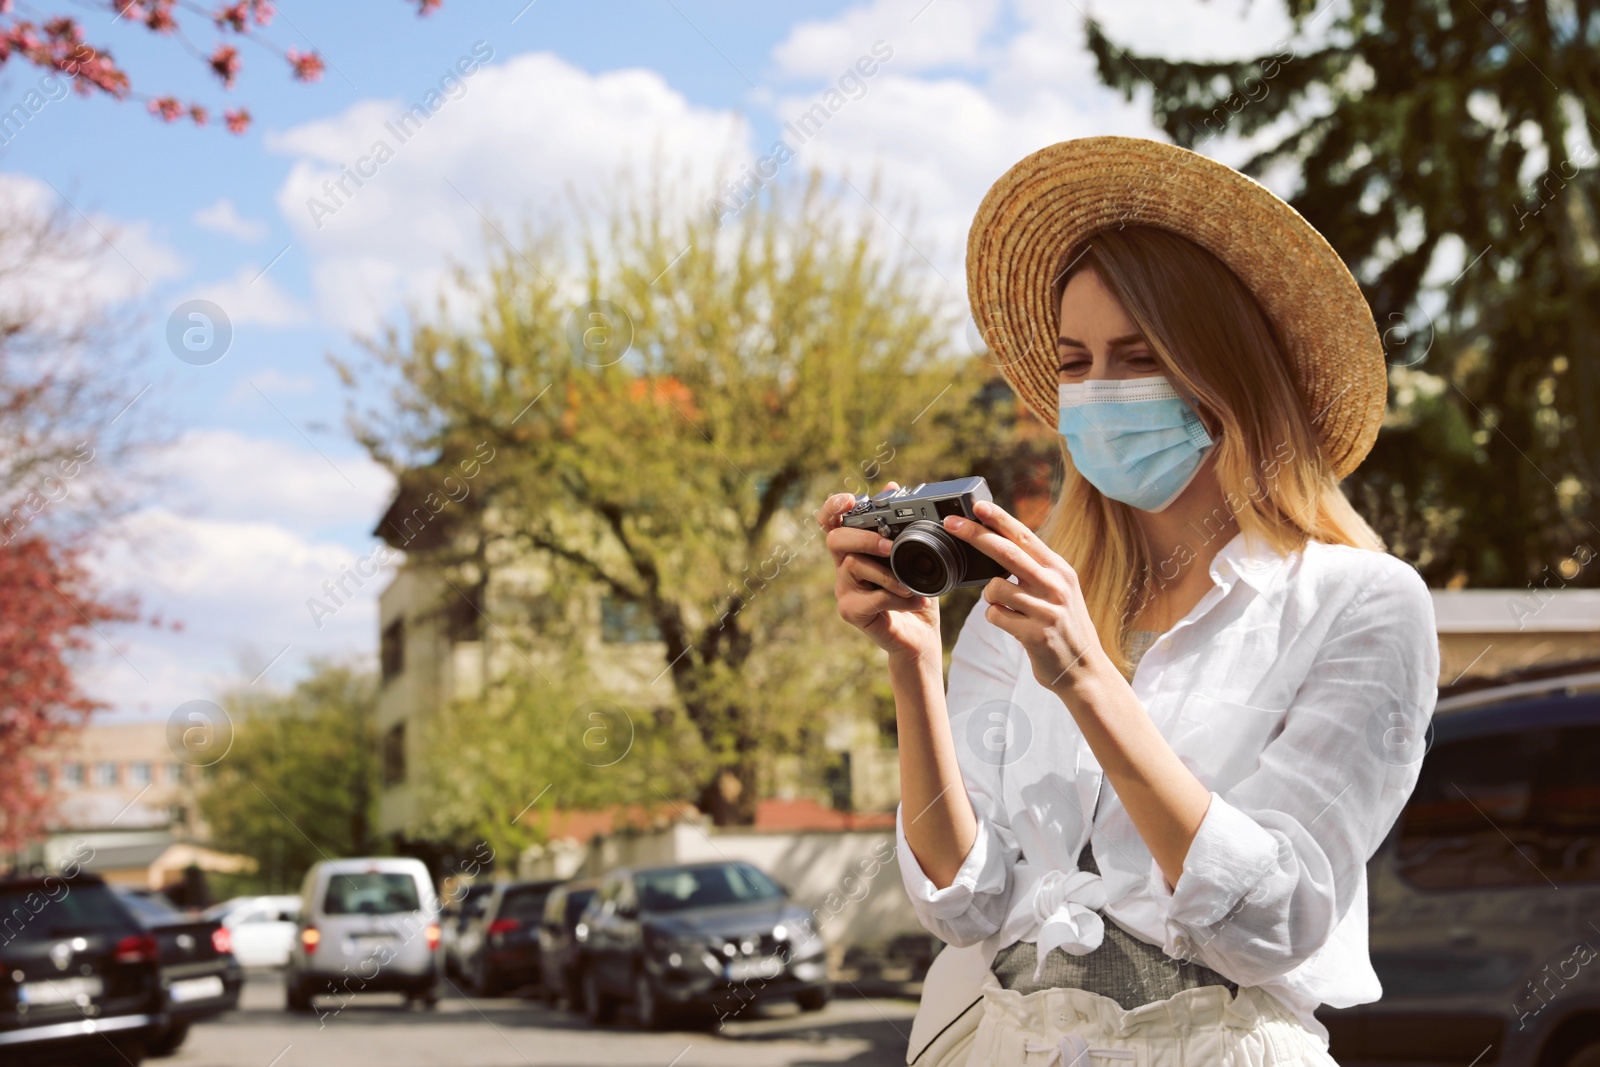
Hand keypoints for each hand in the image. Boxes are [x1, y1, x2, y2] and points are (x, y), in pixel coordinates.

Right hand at [819, 482, 940, 662]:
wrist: (920, 637)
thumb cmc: (915, 595)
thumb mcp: (915, 557)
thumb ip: (903, 525)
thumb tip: (892, 486)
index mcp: (856, 549)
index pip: (831, 522)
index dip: (832, 508)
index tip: (847, 500)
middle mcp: (844, 567)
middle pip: (835, 539)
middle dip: (863, 538)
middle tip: (890, 546)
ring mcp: (844, 590)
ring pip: (853, 565)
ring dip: (889, 574)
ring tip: (913, 586)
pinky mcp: (850, 612)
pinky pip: (871, 596)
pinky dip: (898, 597)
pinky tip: (915, 602)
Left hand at [941, 499, 1108, 692]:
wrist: (1084, 669)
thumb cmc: (1063, 625)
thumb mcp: (1058, 590)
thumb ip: (1033, 568)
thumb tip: (998, 543)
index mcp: (1059, 570)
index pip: (1024, 536)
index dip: (998, 519)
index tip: (976, 506)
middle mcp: (1055, 585)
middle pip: (1006, 552)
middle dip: (975, 534)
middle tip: (951, 523)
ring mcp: (1046, 609)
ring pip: (994, 588)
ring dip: (991, 597)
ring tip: (1009, 609)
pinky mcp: (1035, 634)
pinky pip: (995, 616)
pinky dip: (996, 618)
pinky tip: (1014, 625)